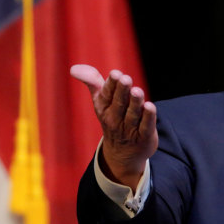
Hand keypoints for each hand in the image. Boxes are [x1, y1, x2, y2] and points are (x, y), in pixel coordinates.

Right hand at [71, 64, 157, 189]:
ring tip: (137, 91)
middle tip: (126, 79)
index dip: (112, 84)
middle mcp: (115, 118)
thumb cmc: (112, 118)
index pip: (107, 94)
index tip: (115, 74)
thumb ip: (92, 82)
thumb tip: (74, 68)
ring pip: (133, 113)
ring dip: (135, 102)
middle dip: (122, 90)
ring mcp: (130, 128)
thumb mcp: (100, 102)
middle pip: (119, 103)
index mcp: (103, 108)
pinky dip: (148, 117)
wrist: (122, 154)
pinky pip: (146, 126)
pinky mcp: (144, 136)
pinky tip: (150, 106)